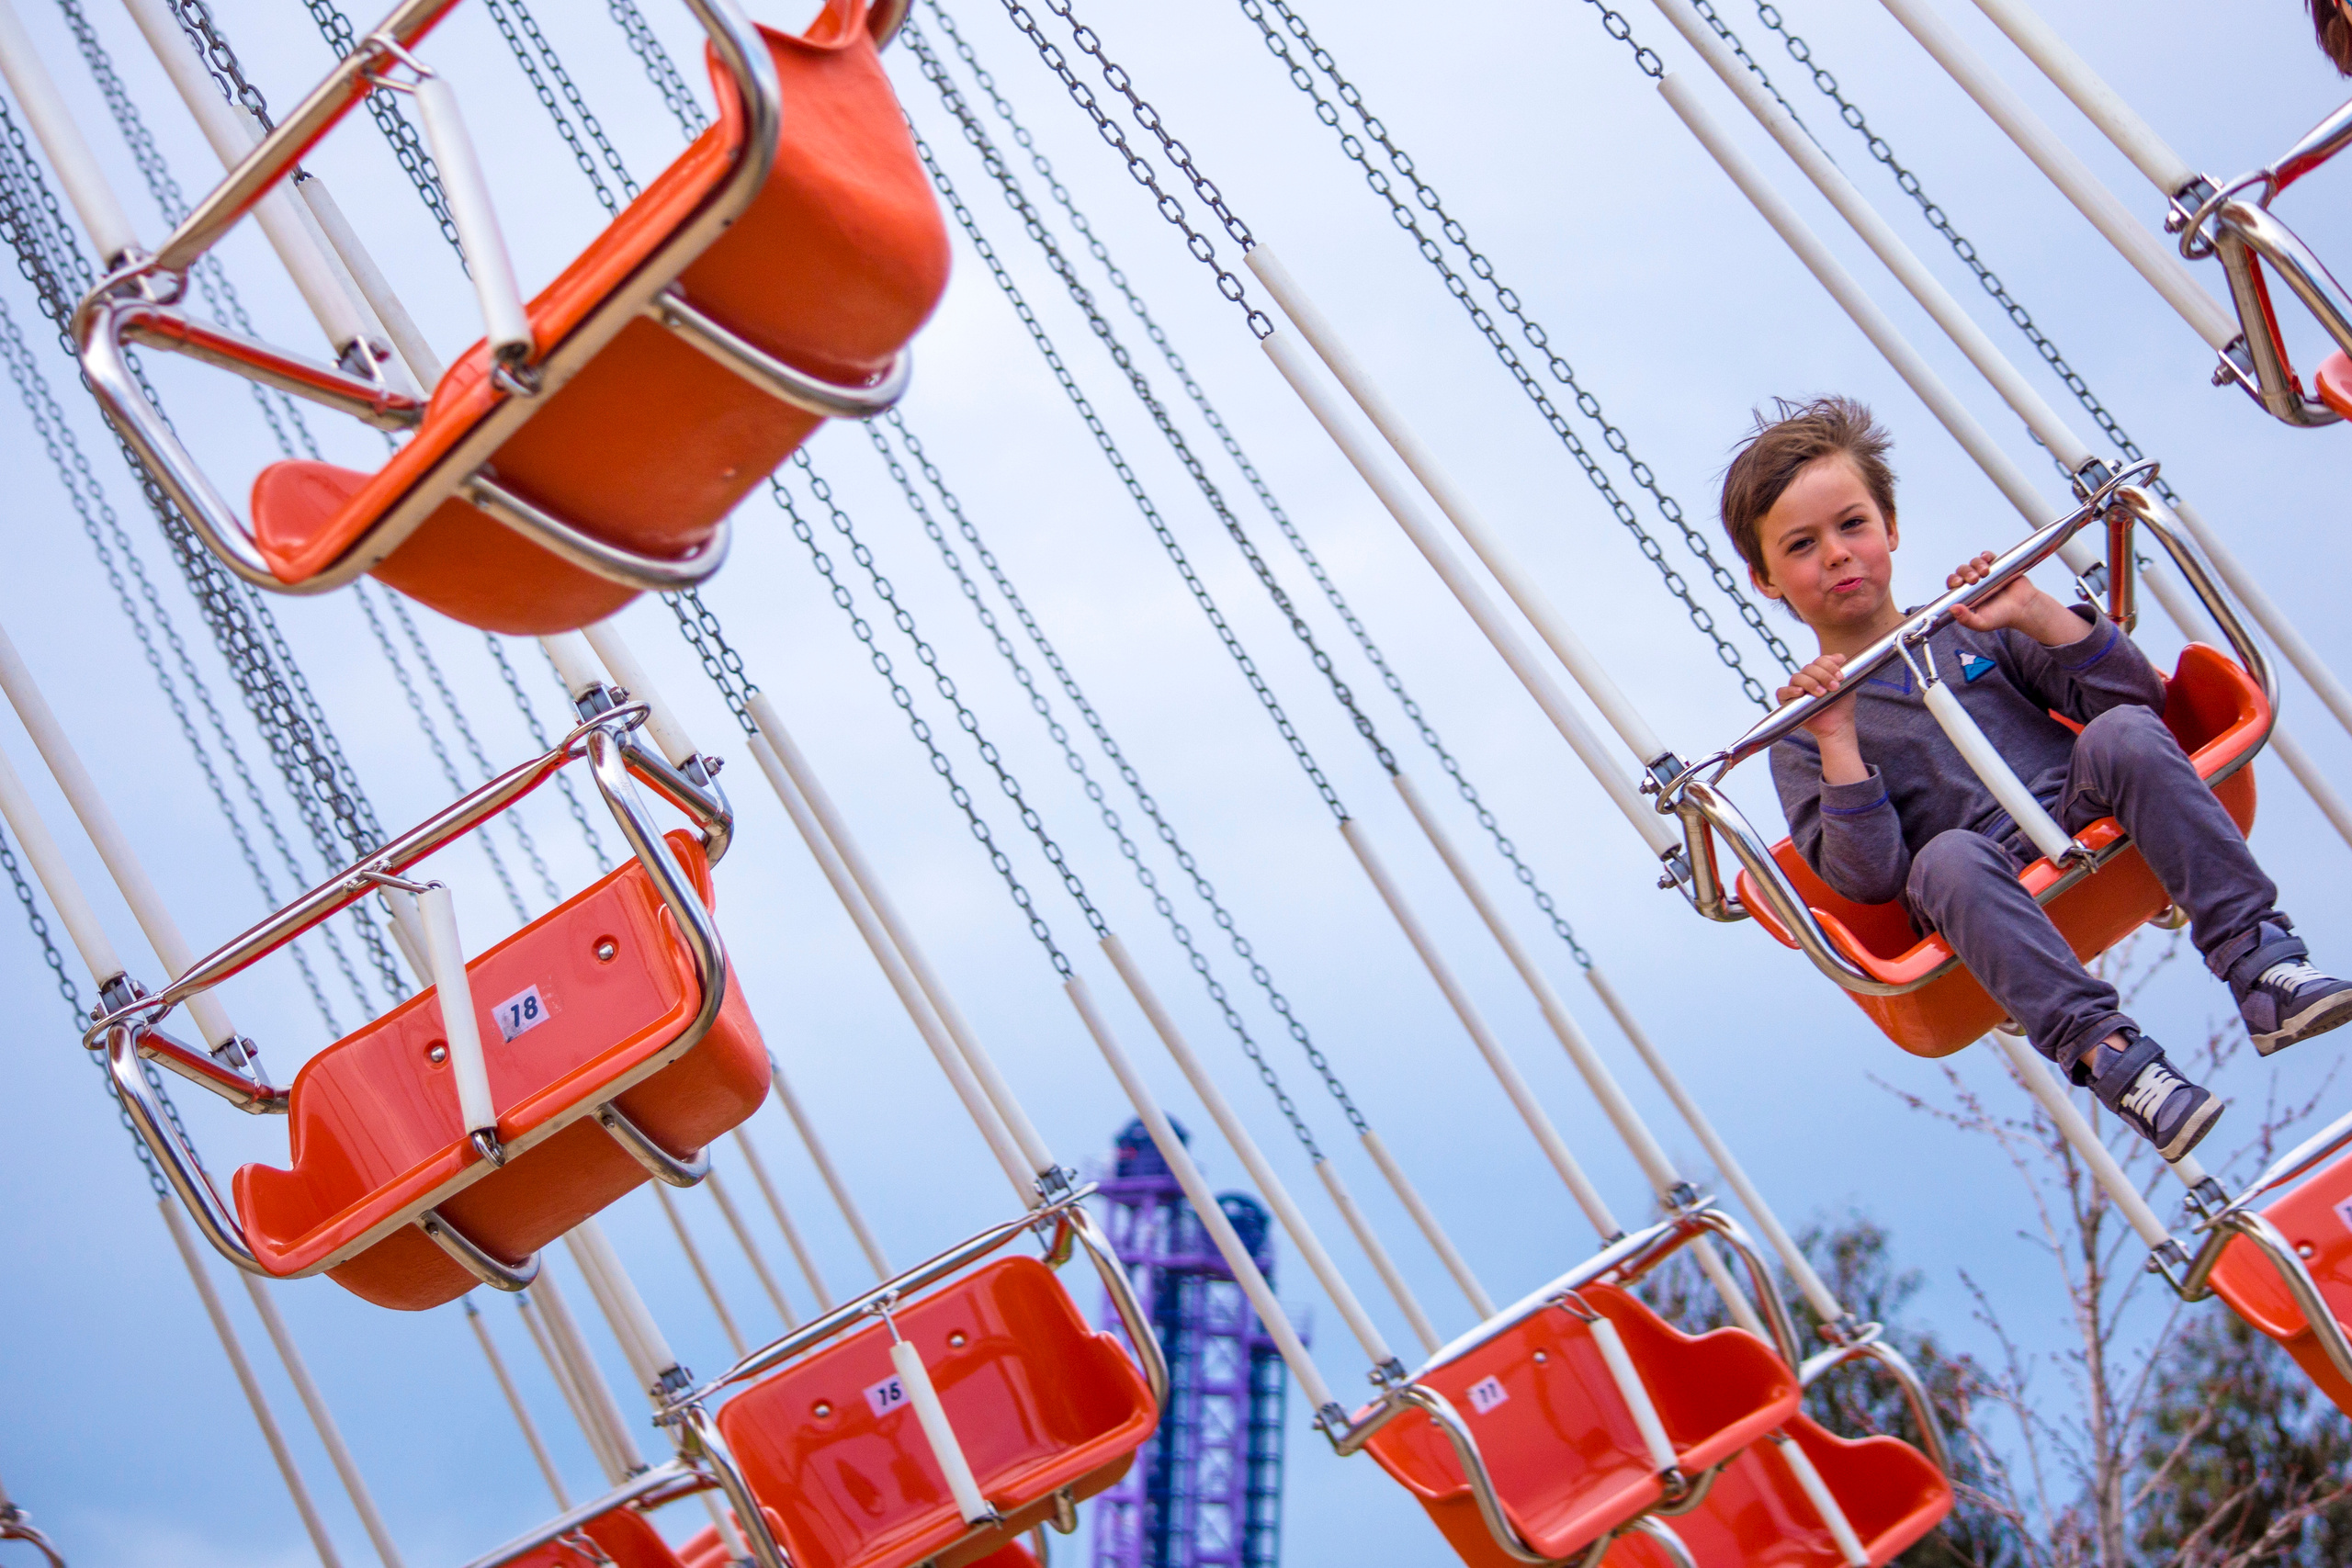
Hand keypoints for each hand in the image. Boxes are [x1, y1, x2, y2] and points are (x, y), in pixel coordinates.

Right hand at [1778, 653, 1855, 744]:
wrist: (1837, 726)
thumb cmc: (1842, 706)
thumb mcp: (1847, 685)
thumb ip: (1843, 669)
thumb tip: (1839, 656)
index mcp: (1819, 673)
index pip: (1820, 660)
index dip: (1829, 665)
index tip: (1840, 677)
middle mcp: (1806, 678)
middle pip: (1809, 667)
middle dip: (1823, 676)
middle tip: (1834, 687)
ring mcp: (1796, 689)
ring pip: (1797, 677)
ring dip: (1810, 683)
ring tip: (1821, 693)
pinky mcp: (1787, 702)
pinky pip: (1782, 692)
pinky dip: (1790, 690)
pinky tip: (1800, 692)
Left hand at [1947, 551, 2081, 644]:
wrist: (2025, 608)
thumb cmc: (2003, 617)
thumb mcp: (1982, 623)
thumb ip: (1966, 619)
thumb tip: (1952, 608)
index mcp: (1966, 594)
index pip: (1953, 583)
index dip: (1953, 580)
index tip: (1959, 583)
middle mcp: (1974, 583)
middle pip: (1962, 571)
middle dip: (1965, 572)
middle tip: (1974, 579)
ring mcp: (1986, 574)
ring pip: (1974, 563)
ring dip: (1976, 564)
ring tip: (1985, 572)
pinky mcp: (1997, 566)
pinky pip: (1988, 556)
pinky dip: (1986, 555)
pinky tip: (1987, 559)